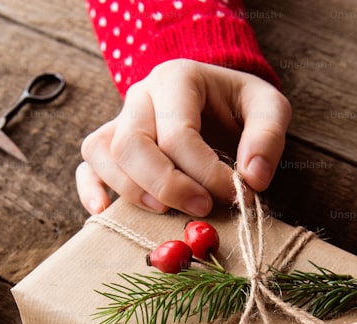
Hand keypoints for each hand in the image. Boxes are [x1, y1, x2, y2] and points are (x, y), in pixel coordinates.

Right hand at [76, 59, 290, 215]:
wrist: (219, 101)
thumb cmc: (241, 106)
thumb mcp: (269, 108)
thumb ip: (267, 138)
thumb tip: (252, 179)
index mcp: (176, 79)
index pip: (178, 134)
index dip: (206, 173)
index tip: (236, 195)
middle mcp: (140, 96)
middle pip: (132, 144)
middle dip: (167, 185)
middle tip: (202, 208)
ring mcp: (119, 120)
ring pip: (104, 155)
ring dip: (133, 191)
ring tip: (167, 212)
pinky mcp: (110, 146)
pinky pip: (87, 166)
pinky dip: (90, 190)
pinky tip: (105, 212)